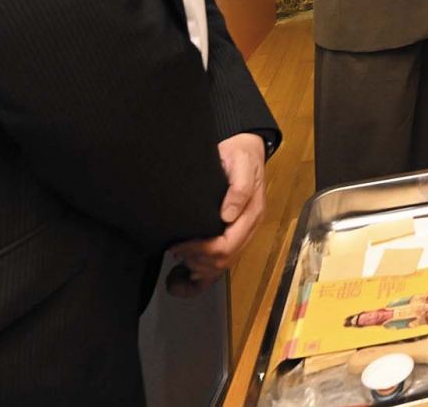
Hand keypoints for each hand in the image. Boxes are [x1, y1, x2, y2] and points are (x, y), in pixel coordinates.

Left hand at [168, 133, 266, 295]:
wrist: (245, 148)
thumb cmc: (239, 154)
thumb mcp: (240, 162)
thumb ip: (239, 187)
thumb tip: (228, 216)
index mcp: (252, 213)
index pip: (227, 245)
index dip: (201, 250)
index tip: (178, 245)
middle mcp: (249, 227)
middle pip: (224, 260)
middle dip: (198, 260)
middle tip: (175, 251)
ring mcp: (243, 232)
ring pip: (223, 265)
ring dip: (200, 268)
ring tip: (180, 260)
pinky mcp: (235, 234)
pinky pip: (223, 263)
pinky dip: (204, 275)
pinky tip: (186, 279)